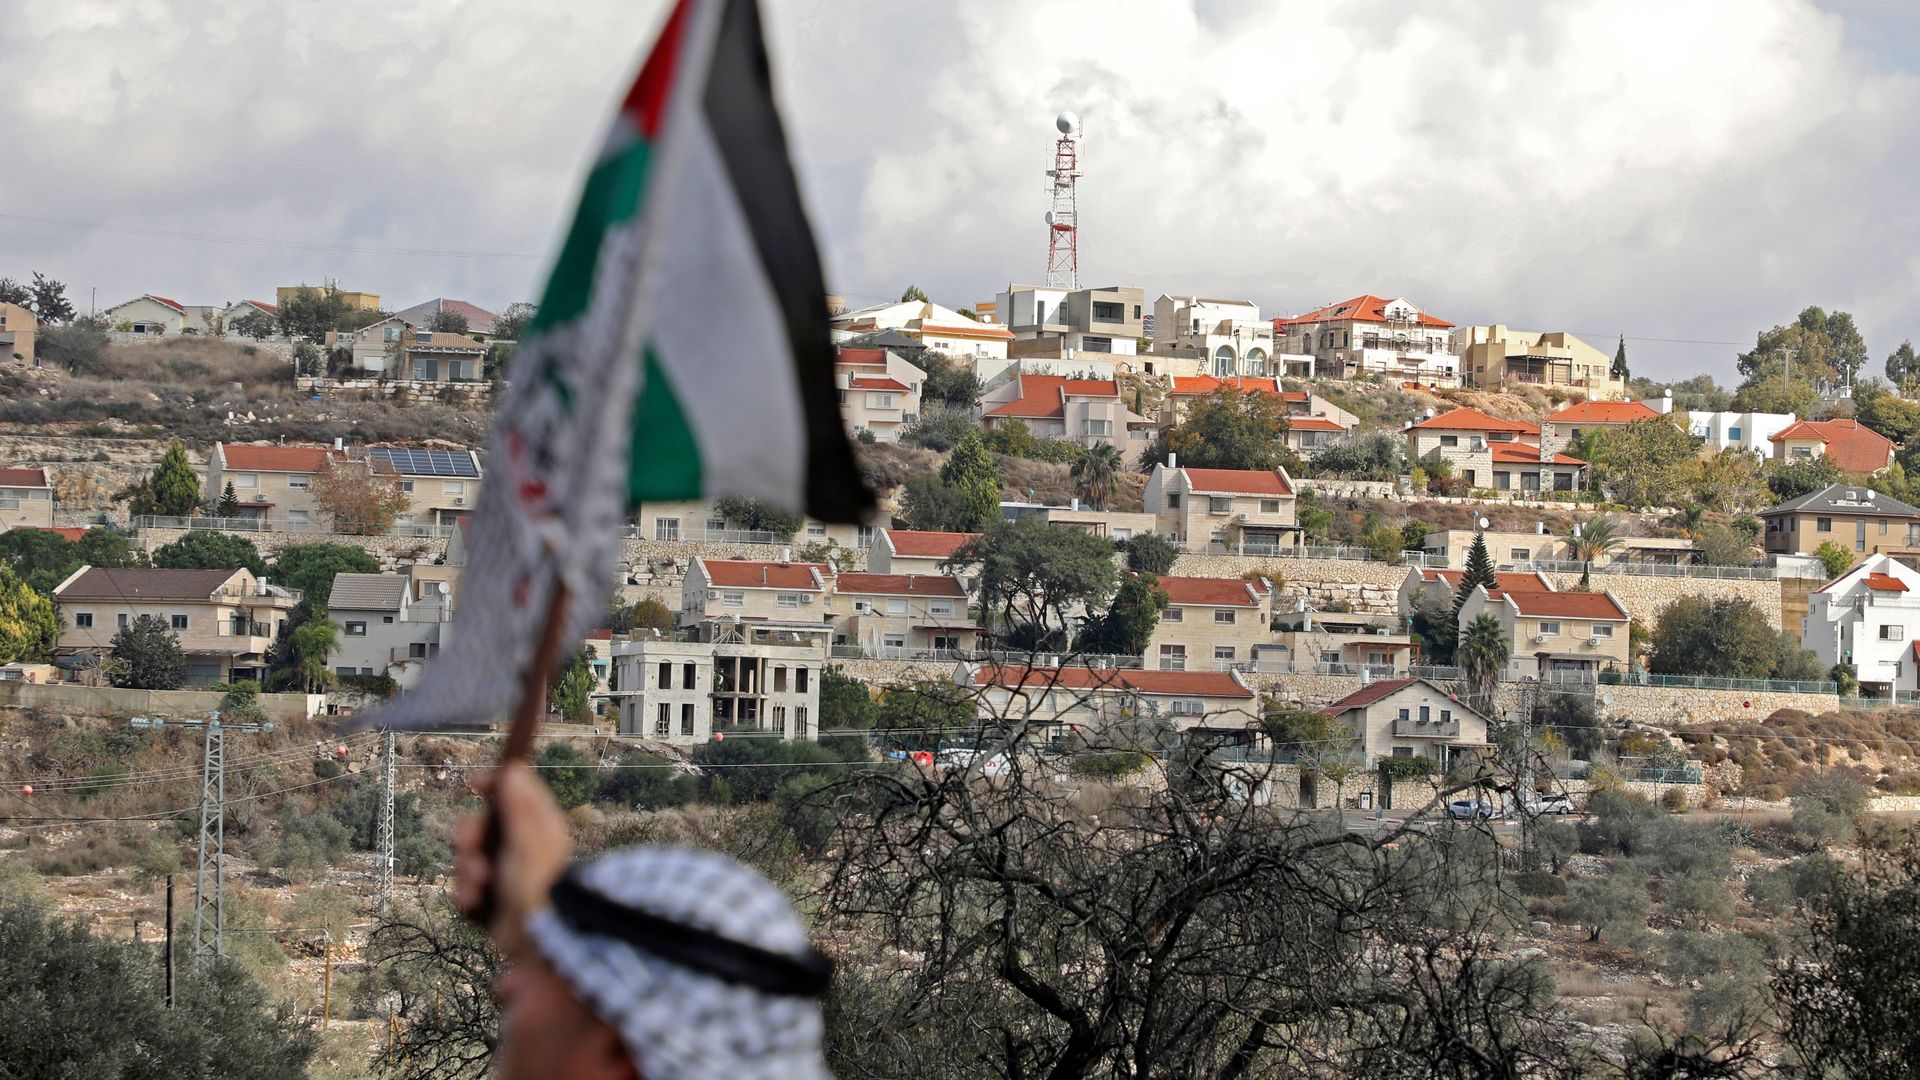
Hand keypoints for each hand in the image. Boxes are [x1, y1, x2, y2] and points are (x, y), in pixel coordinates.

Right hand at [454, 762, 572, 962]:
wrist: (537, 941)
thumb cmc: (540, 888)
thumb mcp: (528, 842)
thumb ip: (519, 807)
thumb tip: (513, 768)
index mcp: (538, 828)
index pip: (514, 795)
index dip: (493, 784)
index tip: (474, 781)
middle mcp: (521, 848)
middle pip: (480, 826)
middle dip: (469, 836)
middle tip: (470, 846)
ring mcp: (505, 874)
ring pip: (468, 858)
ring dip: (467, 870)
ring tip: (480, 883)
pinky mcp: (491, 900)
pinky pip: (465, 887)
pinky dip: (466, 893)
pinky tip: (475, 902)